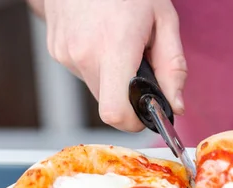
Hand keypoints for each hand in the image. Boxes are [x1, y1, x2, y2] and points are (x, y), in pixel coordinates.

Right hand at [29, 0, 186, 131]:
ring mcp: (65, 54)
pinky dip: (95, 64)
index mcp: (114, 48)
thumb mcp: (163, 19)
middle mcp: (84, 55)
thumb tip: (175, 106)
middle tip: (138, 65)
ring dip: (111, 77)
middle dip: (126, 95)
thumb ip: (173, 68)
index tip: (144, 114)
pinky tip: (100, 37)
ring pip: (95, 88)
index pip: (114, 113)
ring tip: (118, 43)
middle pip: (108, 103)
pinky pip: (81, 72)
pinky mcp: (56, 50)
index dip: (132, 122)